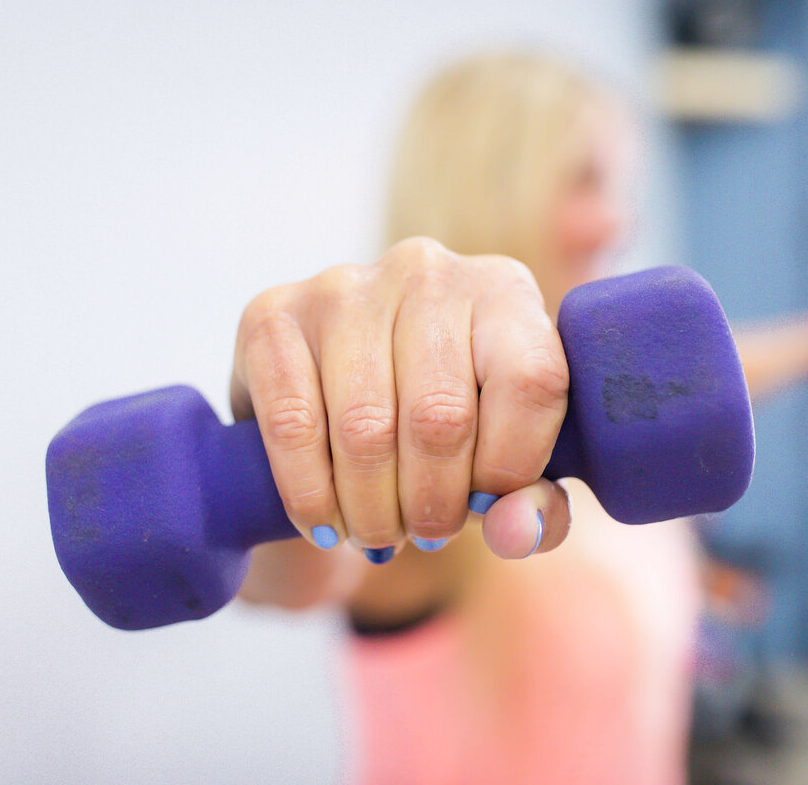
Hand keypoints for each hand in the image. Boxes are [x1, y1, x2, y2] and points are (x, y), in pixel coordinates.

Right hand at [229, 238, 573, 560]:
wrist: (332, 403)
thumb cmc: (442, 435)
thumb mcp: (504, 467)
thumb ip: (536, 507)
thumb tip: (517, 532)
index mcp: (503, 291)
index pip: (531, 381)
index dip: (510, 467)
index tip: (484, 508)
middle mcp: (427, 272)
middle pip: (440, 416)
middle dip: (432, 504)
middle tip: (424, 536)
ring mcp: (344, 286)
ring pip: (364, 428)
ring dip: (372, 510)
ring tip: (378, 534)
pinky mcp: (271, 315)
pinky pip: (293, 425)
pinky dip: (311, 495)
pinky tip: (325, 523)